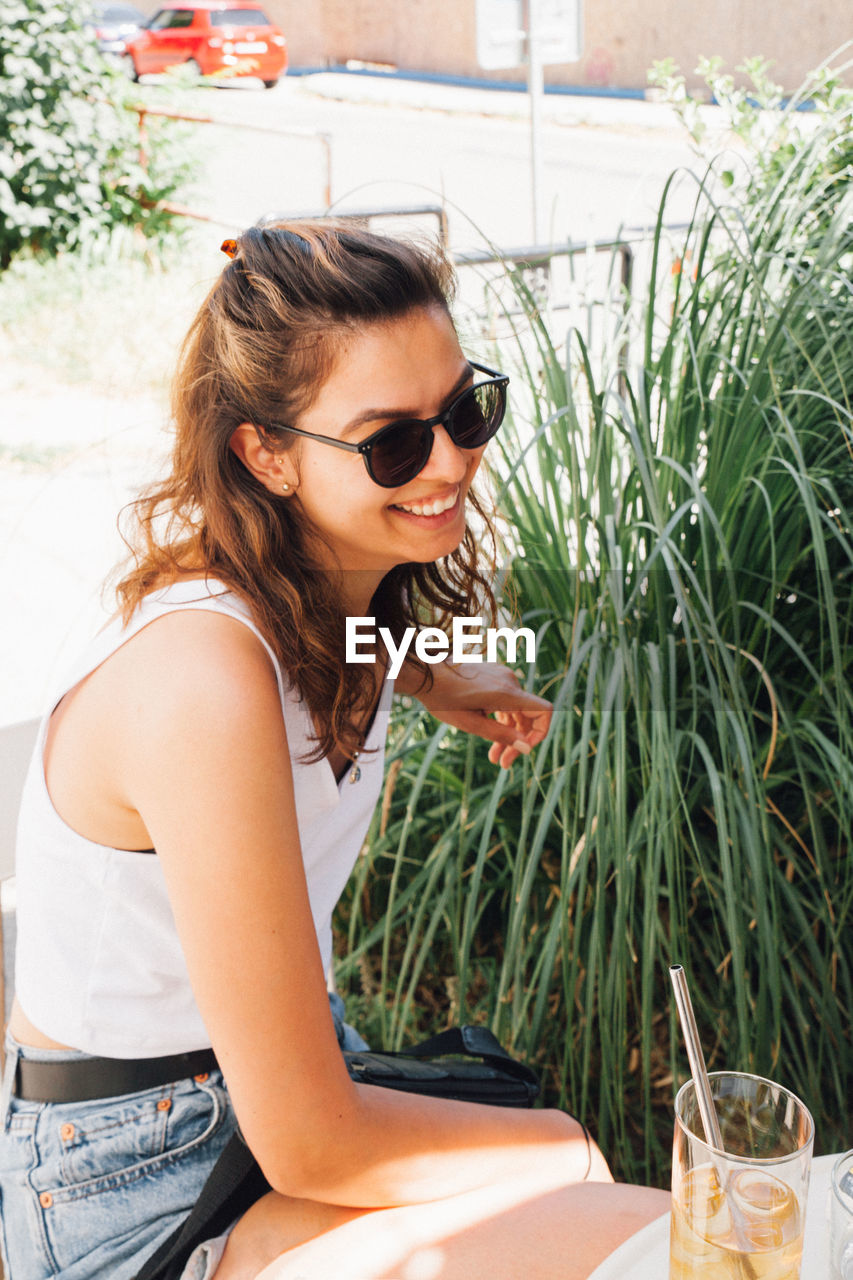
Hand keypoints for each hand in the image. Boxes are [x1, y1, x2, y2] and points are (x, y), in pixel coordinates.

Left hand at [405, 660, 551, 768]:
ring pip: (515, 711)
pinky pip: (506, 701)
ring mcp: (502, 676)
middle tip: (503, 764)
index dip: (540, 733)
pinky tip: (487, 735)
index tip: (523, 750)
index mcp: (506, 692)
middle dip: (518, 742)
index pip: (544, 711)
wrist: (424, 673)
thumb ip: (500, 735)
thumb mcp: (470, 723)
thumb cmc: (442, 698)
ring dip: (508, 734)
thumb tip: (526, 749)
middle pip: (527, 716)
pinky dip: (501, 719)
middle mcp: (509, 681)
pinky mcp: (494, 676)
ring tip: (493, 758)